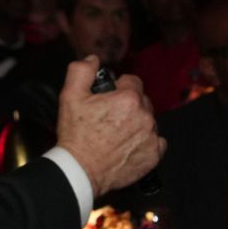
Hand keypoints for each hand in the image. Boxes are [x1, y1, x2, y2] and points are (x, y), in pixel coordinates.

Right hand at [56, 55, 165, 195]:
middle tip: (111, 117)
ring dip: (138, 123)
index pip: (133, 82)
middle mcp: (145, 117)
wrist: (81, 169)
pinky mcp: (154, 155)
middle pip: (143, 101)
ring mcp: (152, 137)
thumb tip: (93, 59)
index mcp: (129, 99)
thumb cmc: (76, 134)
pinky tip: (130, 145)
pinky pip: (157, 142)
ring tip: (118, 133)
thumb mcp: (70, 95)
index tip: (110, 97)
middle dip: (130, 105)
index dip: (120, 87)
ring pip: (149, 121)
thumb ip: (82, 71)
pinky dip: (147, 142)